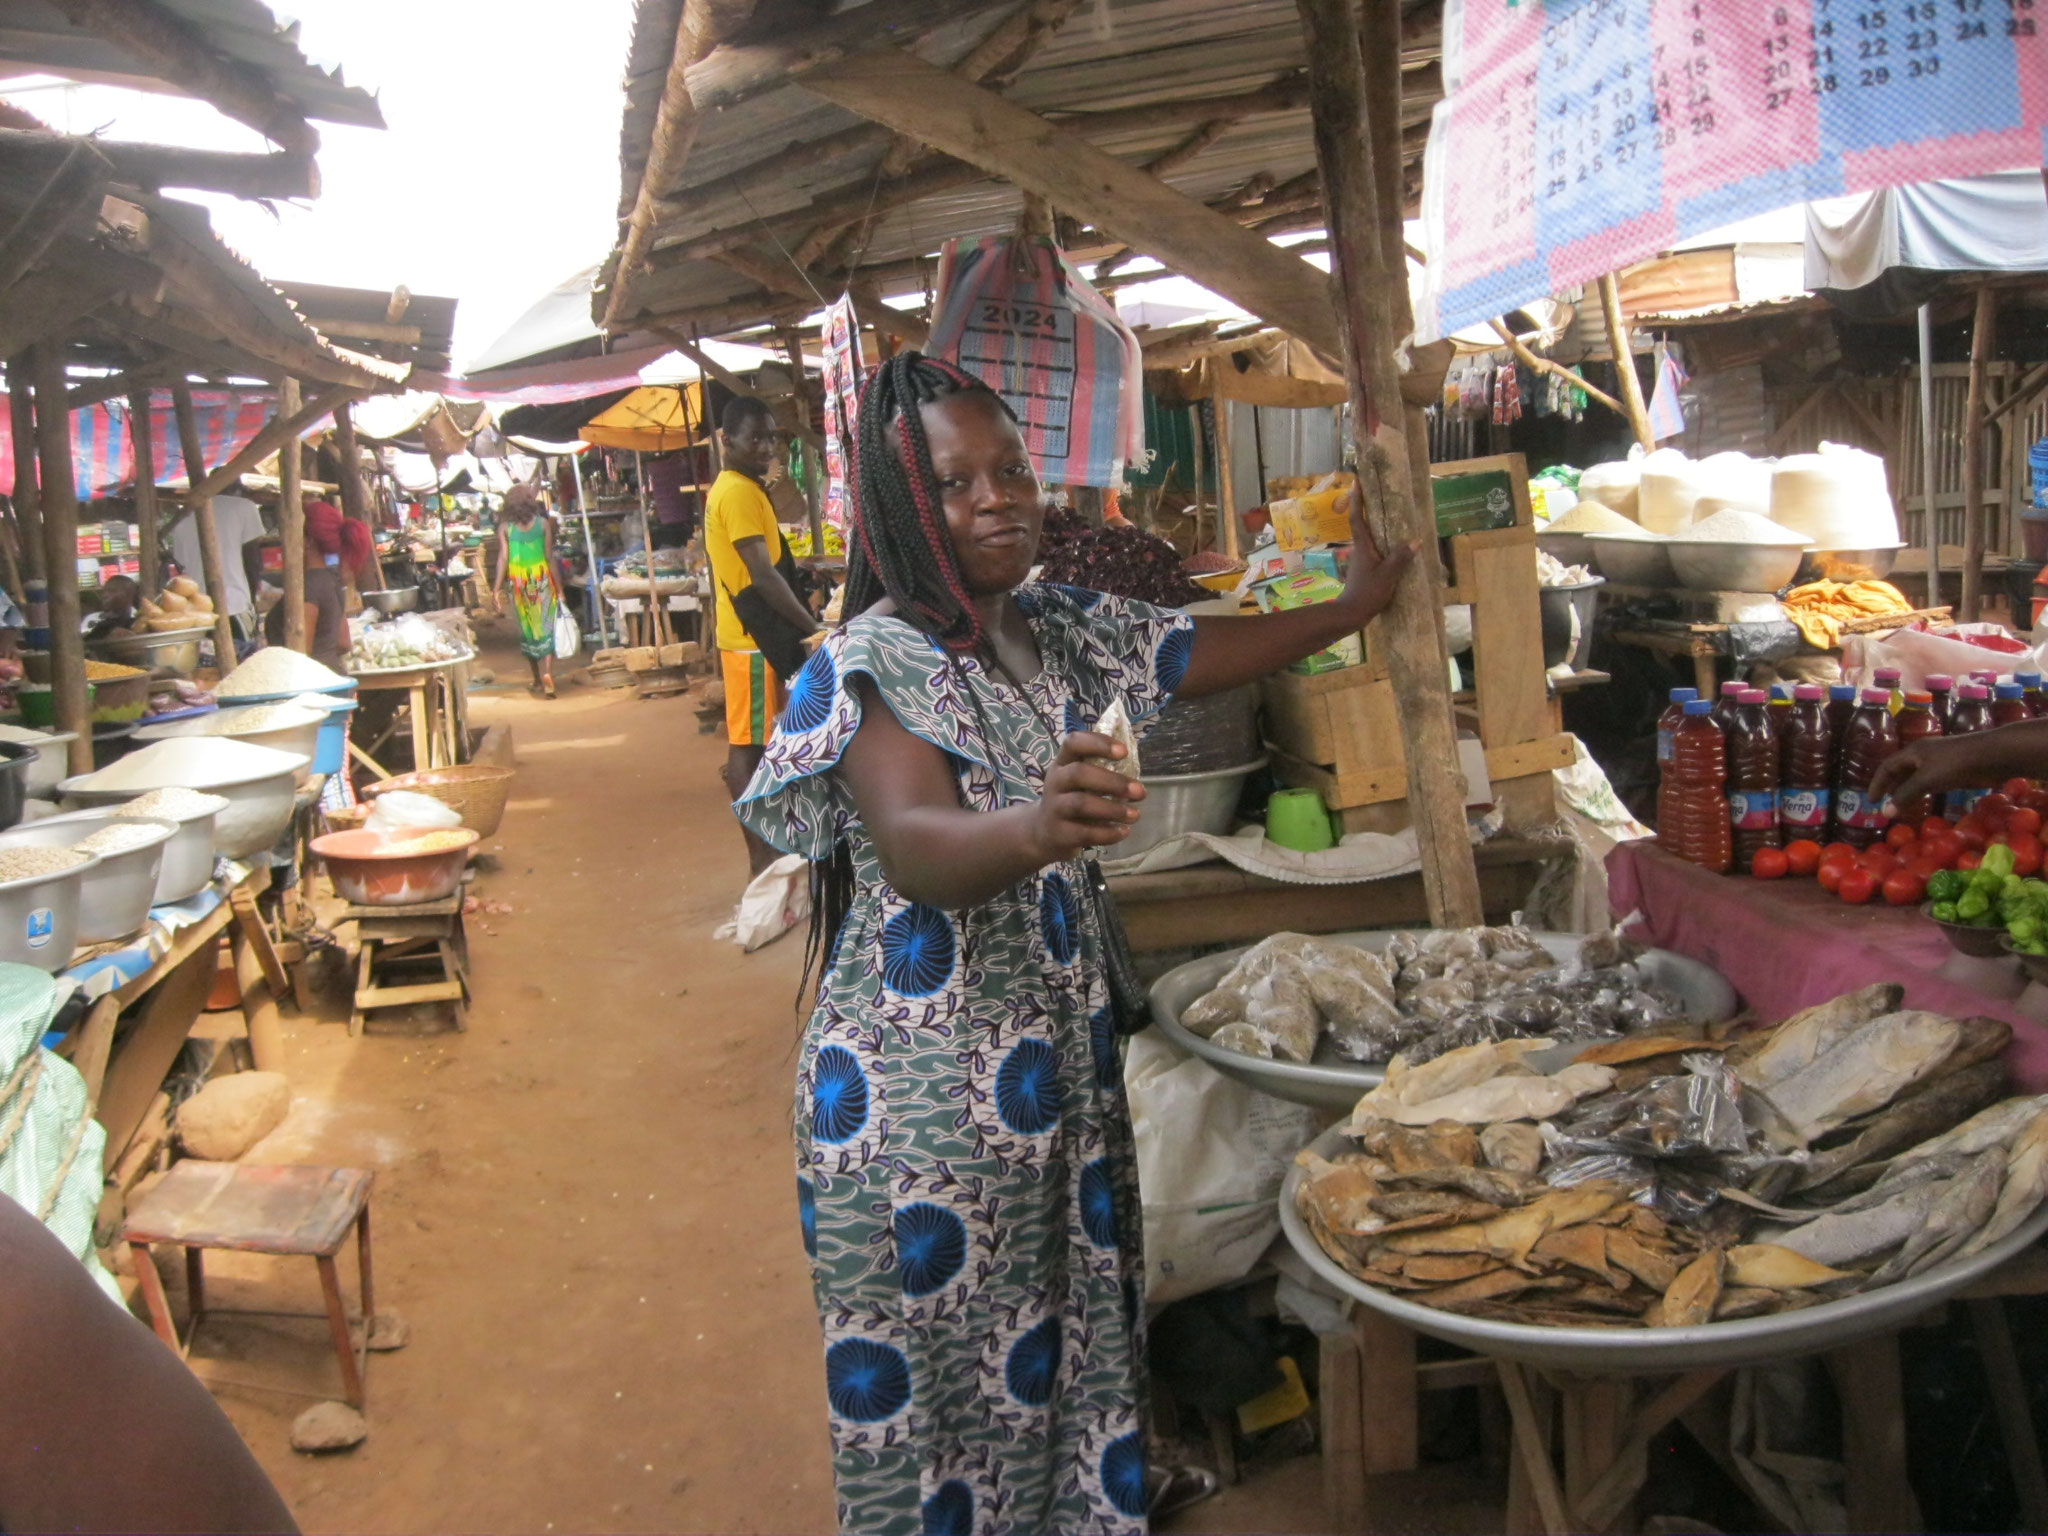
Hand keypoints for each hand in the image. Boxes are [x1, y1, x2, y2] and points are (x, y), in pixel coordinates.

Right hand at [1029, 732, 1145, 861]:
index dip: (1098, 743)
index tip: (1124, 752)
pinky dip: (1108, 834)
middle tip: (1140, 791)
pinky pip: (1084, 833)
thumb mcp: (1078, 781)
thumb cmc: (1071, 799)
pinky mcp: (1058, 834)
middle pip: (1078, 774)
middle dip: (1113, 782)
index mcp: (1063, 763)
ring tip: (1135, 815)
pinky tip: (1124, 832)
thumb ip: (1101, 771)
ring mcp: (1054, 808)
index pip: (1073, 743)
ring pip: (1081, 804)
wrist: (1044, 833)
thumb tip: (1134, 771)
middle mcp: (1055, 782)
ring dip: (1113, 810)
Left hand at [1339, 483, 1417, 621]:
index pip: (1357, 517)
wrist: (1351, 614)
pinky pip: (1375, 547)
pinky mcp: (1366, 568)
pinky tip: (1394, 541)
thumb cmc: (1367, 593)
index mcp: (1363, 546)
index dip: (1357, 499)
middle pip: (1362, 522)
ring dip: (1375, 521)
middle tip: (1375, 488)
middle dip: (1366, 505)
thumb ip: (1400, 558)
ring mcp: (1362, 558)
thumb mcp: (1387, 576)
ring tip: (1389, 509)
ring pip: (1369, 535)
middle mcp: (1360, 548)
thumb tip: (1416, 540)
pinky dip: (1382, 539)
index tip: (1356, 481)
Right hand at [1870, 737, 1978, 810]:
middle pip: (1901, 770)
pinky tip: (1926, 799)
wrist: (1994, 754)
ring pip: (1917, 776)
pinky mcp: (1955, 770)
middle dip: (1891, 786)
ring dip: (1907, 790)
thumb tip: (1885, 812)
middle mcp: (1924, 755)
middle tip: (1885, 804)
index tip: (1872, 800)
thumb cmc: (1956, 763)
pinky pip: (1932, 781)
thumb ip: (1906, 796)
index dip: (1877, 783)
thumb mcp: (1927, 780)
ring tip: (1901, 805)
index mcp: (1913, 752)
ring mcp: (1940, 762)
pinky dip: (1924, 791)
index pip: (1887, 766)